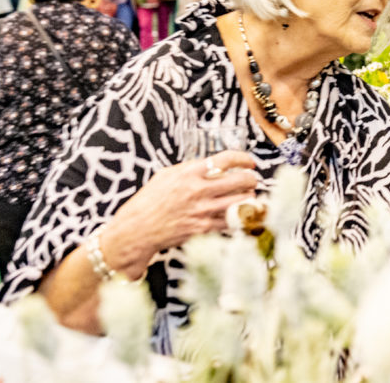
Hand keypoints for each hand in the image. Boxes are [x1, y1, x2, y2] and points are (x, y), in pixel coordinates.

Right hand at [102, 151, 258, 277]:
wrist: (136, 230)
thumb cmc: (149, 201)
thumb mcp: (166, 175)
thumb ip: (190, 168)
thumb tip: (211, 164)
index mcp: (189, 173)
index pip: (226, 159)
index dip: (244, 159)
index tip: (249, 162)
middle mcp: (198, 190)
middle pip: (241, 180)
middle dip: (252, 179)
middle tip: (252, 180)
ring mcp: (202, 211)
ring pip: (241, 202)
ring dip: (249, 197)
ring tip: (249, 195)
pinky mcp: (203, 228)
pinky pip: (231, 221)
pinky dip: (240, 216)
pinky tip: (241, 213)